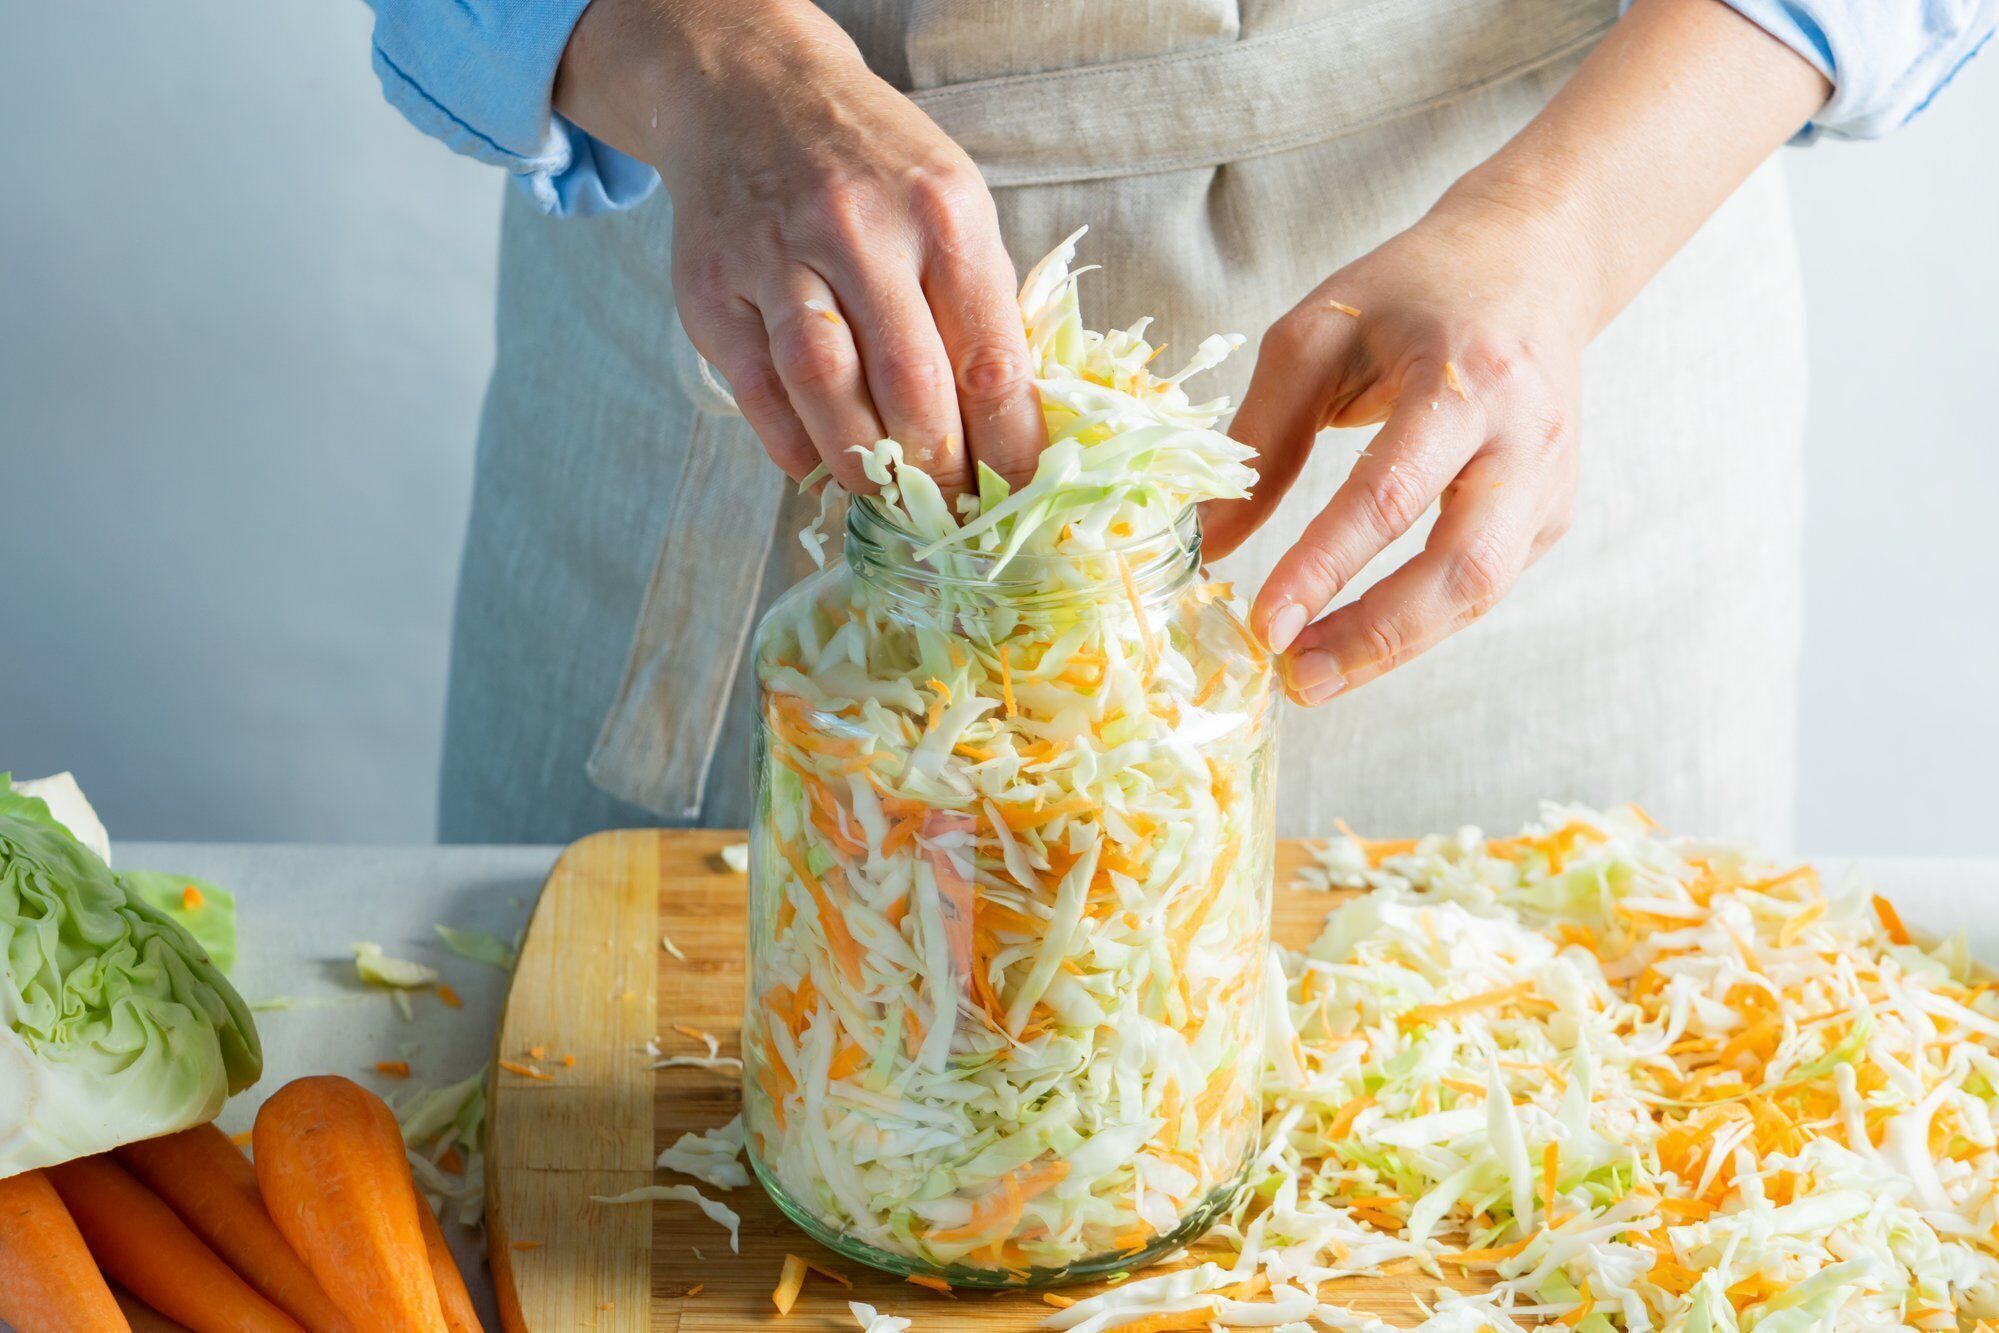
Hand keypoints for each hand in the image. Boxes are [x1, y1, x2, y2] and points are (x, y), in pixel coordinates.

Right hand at [555, 0, 1044, 491]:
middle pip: (910, 385)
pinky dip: (790, 443)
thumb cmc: (872, 166)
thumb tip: (1007, 426)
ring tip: (887, 497)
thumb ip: (977, 303)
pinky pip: (756, 389)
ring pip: (826, 389)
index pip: (990, 360)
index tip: (1018, 496)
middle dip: (937, 470)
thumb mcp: (950, 205)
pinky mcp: (712, 286)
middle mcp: (859, 229)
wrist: (750, 91)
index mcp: (942, 214)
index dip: (1008, 447)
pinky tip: (815, 464)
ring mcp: (776, 256)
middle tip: (951, 511)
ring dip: (863, 466)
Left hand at [1204, 186, 1591, 704]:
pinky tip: (1356, 640)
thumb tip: (1203, 540)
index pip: (1391, 491)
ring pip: (1480, 592)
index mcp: (1465, 378)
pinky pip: (1482, 585)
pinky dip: (1419, 624)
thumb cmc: (1413, 292)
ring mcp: (1549, 482)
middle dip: (1375, 636)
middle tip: (1294, 678)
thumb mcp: (1316, 336)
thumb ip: (1260, 438)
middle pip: (1462, 566)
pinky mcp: (1550, 513)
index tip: (1266, 623)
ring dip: (1394, 648)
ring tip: (1312, 678)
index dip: (1325, 565)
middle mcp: (1524, 436)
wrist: (1533, 261)